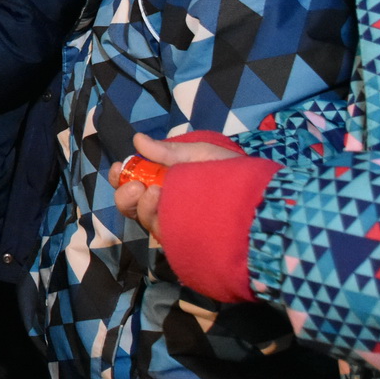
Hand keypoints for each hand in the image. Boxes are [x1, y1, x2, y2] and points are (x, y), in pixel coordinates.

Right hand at [111, 132, 242, 234]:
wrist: (260, 200)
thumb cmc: (231, 174)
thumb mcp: (199, 154)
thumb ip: (168, 152)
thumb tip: (137, 139)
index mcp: (165, 182)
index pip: (134, 182)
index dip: (121, 176)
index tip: (119, 168)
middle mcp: (165, 204)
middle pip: (131, 205)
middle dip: (123, 195)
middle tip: (133, 185)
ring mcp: (173, 223)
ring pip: (142, 218)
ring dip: (139, 205)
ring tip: (152, 191)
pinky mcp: (182, 239)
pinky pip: (159, 231)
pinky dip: (155, 216)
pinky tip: (162, 201)